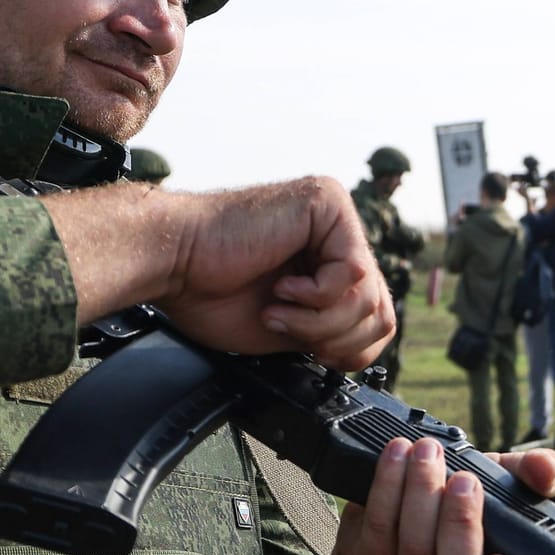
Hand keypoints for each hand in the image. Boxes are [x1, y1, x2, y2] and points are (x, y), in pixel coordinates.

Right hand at [43, 177, 394, 368]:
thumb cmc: (211, 292)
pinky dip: (315, 297)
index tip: (308, 350)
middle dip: (334, 339)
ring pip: (370, 295)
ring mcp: (336, 216)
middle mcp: (338, 233)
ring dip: (319, 321)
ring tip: (278, 311)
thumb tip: (371, 343)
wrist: (173, 264)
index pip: (378, 315)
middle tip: (289, 330)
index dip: (348, 349)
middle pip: (381, 309)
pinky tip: (281, 288)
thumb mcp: (291, 326)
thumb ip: (332, 327)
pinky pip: (353, 272)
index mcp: (330, 259)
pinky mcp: (326, 204)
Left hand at [319, 440, 554, 554]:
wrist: (395, 525)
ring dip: (421, 493)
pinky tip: (398, 455)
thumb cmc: (459, 512)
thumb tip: (544, 470)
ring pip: (415, 550)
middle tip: (464, 482)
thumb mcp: (502, 494)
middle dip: (461, 527)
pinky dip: (388, 485)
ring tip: (428, 452)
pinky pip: (378, 527)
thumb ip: (531, 478)